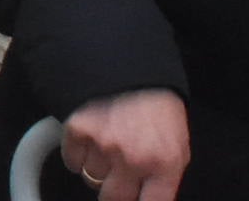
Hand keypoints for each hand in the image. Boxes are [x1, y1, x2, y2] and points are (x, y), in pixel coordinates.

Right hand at [62, 88, 189, 200]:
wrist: (128, 61)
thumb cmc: (156, 101)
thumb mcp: (176, 141)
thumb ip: (164, 174)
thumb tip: (147, 194)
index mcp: (165, 163)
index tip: (131, 197)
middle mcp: (134, 159)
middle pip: (113, 199)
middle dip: (113, 191)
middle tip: (116, 178)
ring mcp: (104, 144)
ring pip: (91, 177)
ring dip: (96, 166)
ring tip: (106, 144)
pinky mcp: (78, 129)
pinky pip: (71, 159)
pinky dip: (77, 152)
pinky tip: (89, 136)